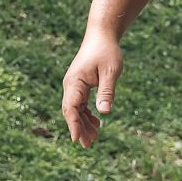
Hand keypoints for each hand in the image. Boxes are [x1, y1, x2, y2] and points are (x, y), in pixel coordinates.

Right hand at [60, 30, 123, 148]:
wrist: (102, 35)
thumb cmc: (107, 51)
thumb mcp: (110, 72)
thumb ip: (106, 92)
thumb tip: (104, 113)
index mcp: (75, 82)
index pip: (71, 108)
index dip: (73, 125)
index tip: (76, 139)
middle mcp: (71, 85)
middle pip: (71, 112)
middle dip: (78, 128)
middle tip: (89, 145)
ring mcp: (74, 85)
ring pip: (75, 110)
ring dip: (83, 123)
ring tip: (94, 138)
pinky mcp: (80, 85)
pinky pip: (80, 104)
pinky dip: (86, 114)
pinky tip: (96, 123)